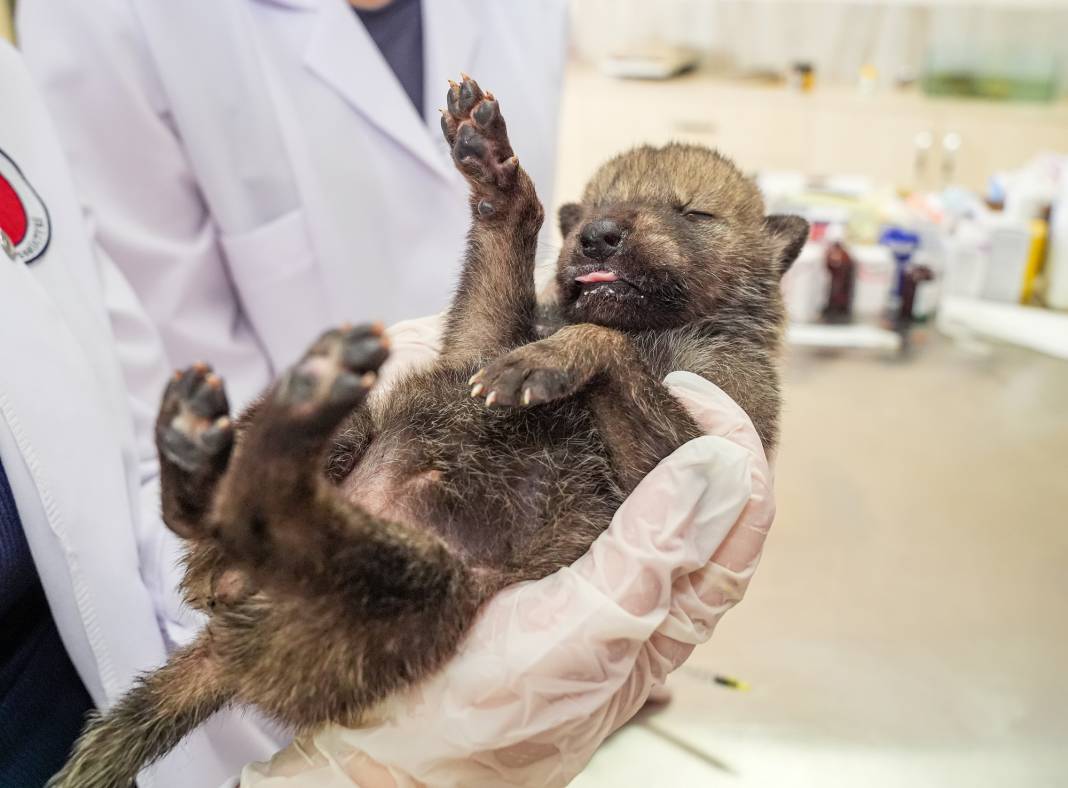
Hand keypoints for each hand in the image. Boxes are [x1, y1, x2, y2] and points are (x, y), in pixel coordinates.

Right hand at [240, 324, 774, 787]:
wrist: (401, 747)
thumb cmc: (496, 716)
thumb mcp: (586, 638)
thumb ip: (654, 556)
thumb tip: (719, 463)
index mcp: (675, 601)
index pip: (741, 504)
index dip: (730, 437)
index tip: (686, 388)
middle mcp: (644, 572)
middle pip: (694, 473)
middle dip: (672, 410)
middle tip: (624, 364)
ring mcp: (591, 558)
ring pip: (632, 467)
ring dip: (616, 414)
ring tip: (580, 374)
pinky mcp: (536, 549)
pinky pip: (564, 476)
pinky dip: (557, 433)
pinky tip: (531, 410)